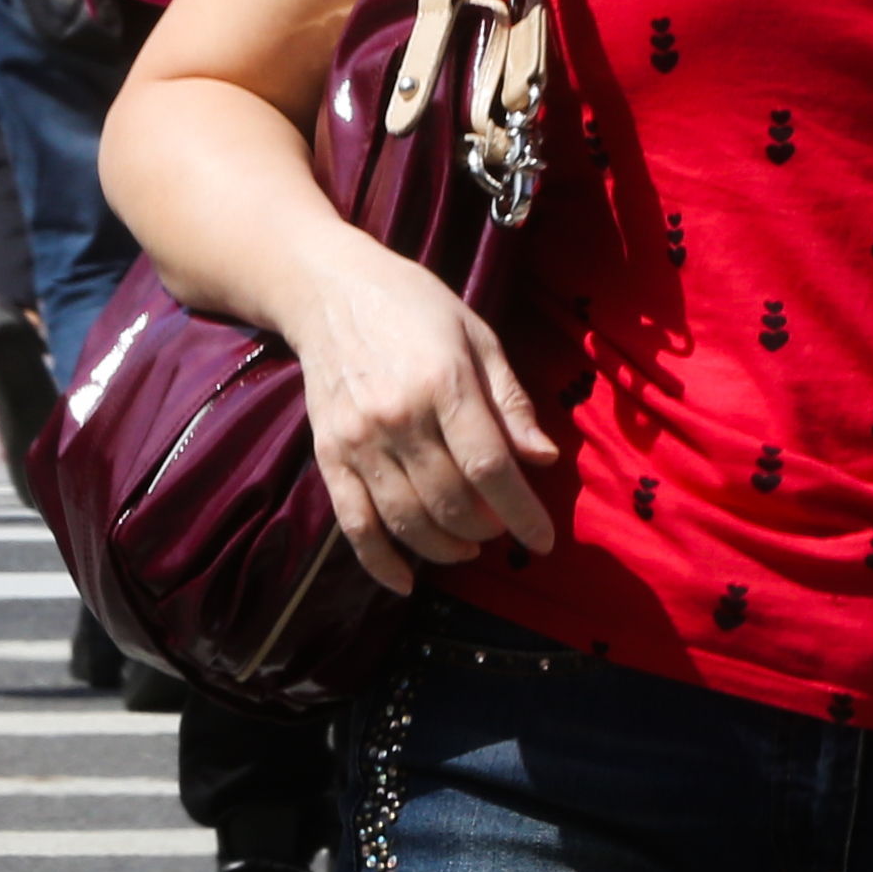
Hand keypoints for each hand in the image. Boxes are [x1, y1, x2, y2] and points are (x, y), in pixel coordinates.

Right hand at [289, 239, 560, 594]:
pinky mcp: (328, 456)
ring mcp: (358, 440)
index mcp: (444, 382)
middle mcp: (399, 417)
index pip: (489, 467)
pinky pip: (354, 524)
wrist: (330, 291)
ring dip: (445, 548)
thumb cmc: (416, 307)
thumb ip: (510, 400)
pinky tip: (407, 580)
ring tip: (469, 547)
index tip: (543, 540)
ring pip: (407, 521)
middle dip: (486, 530)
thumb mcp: (478, 337)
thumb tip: (543, 459)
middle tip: (502, 530)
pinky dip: (380, 562)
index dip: (522, 512)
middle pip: (451, 502)